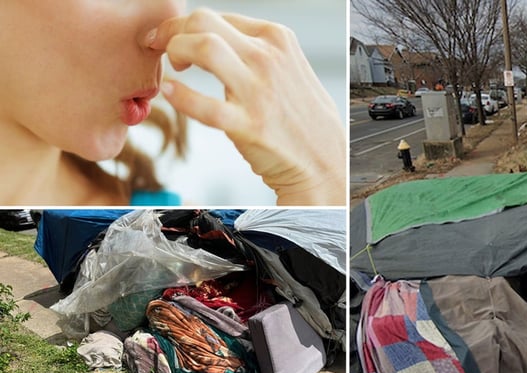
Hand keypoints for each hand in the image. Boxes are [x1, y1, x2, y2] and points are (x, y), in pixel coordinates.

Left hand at [147, 9, 345, 205]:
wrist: (323, 160)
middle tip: (162, 47)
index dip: (187, 25)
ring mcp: (259, 91)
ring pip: (203, 48)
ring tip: (174, 67)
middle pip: (204, 22)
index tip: (175, 38)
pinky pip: (203, 105)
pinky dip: (181, 97)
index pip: (218, 17)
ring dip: (175, 51)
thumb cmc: (302, 119)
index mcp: (278, 40)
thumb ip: (258, 50)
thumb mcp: (289, 68)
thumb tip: (216, 37)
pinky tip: (172, 94)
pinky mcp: (249, 125)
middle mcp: (269, 59)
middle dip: (173, 30)